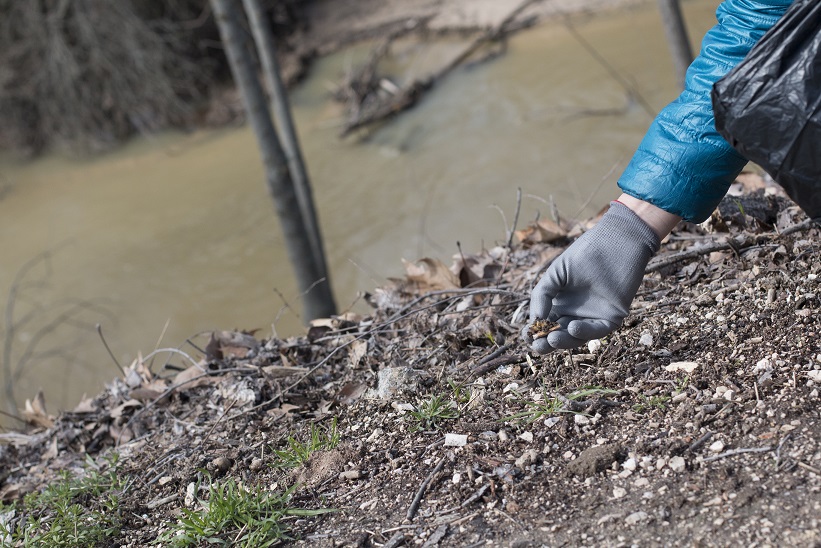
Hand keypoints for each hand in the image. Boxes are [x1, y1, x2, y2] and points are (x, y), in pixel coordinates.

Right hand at [522, 201, 660, 352]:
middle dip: (547, 343)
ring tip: (552, 338)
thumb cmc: (584, 253)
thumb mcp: (556, 273)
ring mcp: (593, 317)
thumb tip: (535, 320)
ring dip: (564, 341)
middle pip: (559, 335)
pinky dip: (585, 332)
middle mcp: (576, 313)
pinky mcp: (611, 317)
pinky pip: (597, 330)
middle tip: (538, 344)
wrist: (614, 242)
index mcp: (560, 304)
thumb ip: (542, 295)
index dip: (534, 332)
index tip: (526, 334)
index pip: (545, 325)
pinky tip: (572, 326)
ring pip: (576, 337)